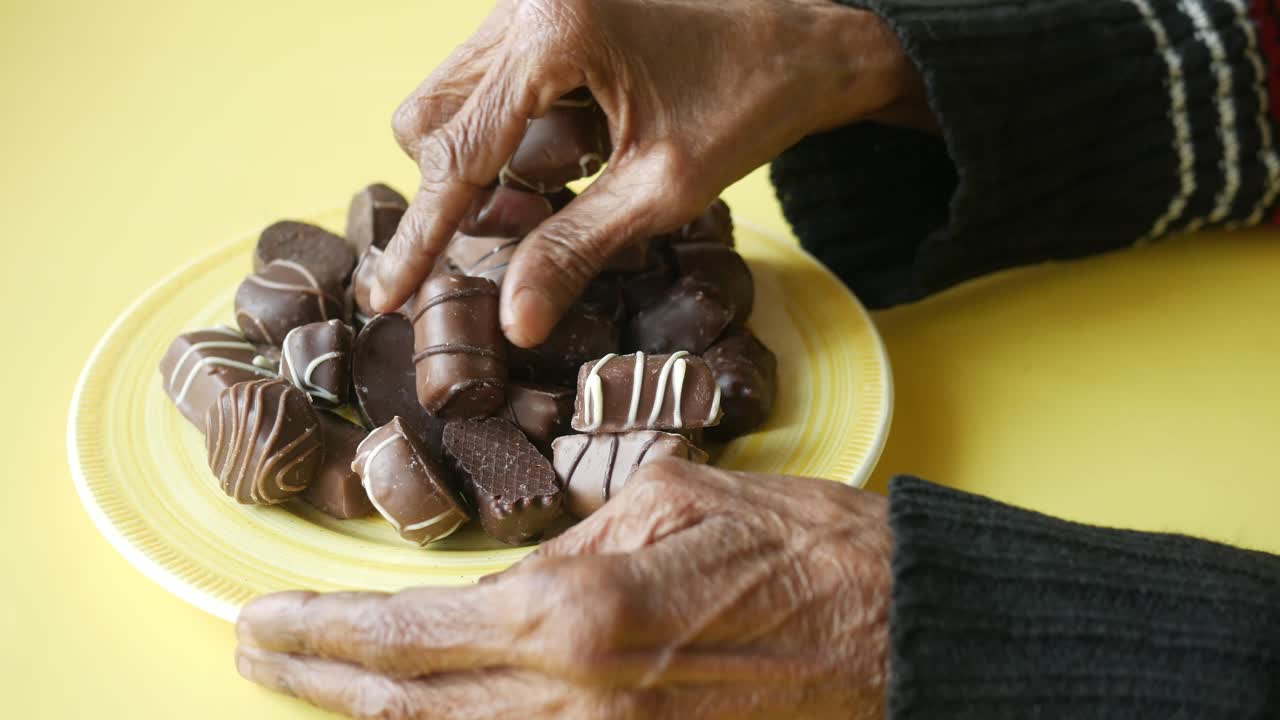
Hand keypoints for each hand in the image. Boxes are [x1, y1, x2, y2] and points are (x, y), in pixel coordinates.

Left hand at [235, 458, 892, 718]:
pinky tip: (423, 719)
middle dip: (321, 680)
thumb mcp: (674, 499)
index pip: (412, 633)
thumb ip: (574, 539)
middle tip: (255, 655)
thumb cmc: (803, 549)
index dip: (324, 630)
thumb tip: (518, 573)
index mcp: (577, 613)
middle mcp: (574, 702)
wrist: (898, 633)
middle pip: (409, 707)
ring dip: (374, 717)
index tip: (261, 620)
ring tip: (317, 686)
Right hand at [374, 0, 924, 346]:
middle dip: (456, 189)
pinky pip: (483, 85)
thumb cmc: (747, 106)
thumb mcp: (662, 190)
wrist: (800, 42)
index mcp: (555, 30)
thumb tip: (510, 322)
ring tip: (571, 180)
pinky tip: (575, 151)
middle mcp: (525, 2)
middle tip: (525, 228)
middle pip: (428, 119)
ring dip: (483, 162)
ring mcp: (526, 2)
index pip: (457, 153)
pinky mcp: (537, 13)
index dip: (422, 235)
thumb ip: (577, 250)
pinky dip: (507, 136)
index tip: (384, 296)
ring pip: (447, 101)